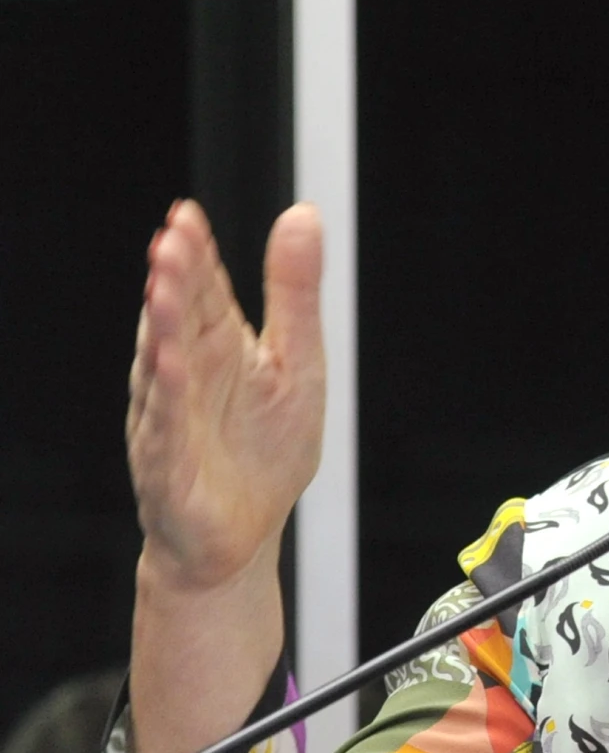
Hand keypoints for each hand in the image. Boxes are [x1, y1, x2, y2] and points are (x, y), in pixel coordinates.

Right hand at [127, 201, 325, 591]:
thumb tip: (303, 217)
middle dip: (175, 280)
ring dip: (162, 328)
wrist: (241, 536)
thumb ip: (294, 295)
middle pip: (179, 321)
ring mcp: (172, 419)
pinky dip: (169, 398)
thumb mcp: (296, 363)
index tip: (187, 216)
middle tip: (172, 239)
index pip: (205, 292)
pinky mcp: (171, 466)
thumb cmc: (266, 451)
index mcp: (218, 347)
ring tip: (163, 288)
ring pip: (164, 367)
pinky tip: (170, 365)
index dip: (196, 255)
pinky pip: (168, 428)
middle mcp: (186, 376)